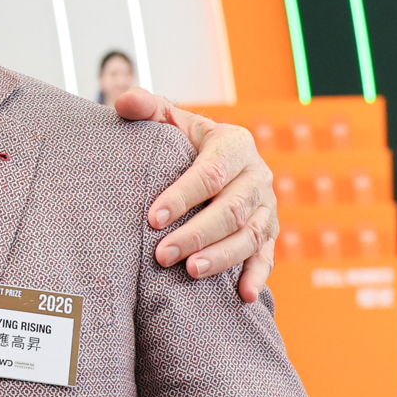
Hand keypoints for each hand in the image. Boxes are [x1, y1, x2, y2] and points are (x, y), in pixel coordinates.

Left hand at [114, 87, 276, 302]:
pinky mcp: (271, 232)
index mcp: (234, 143)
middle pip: (232, 209)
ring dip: (223, 257)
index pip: (211, 173)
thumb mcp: (168, 119)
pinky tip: (242, 296)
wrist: (215, 157)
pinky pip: (268, 256)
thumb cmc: (183, 141)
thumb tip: (125, 101)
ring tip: (192, 272)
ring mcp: (267, 206)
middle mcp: (257, 175)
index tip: (153, 218)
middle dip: (197, 234)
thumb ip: (146, 107)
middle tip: (163, 254)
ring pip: (251, 235)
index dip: (182, 196)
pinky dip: (258, 276)